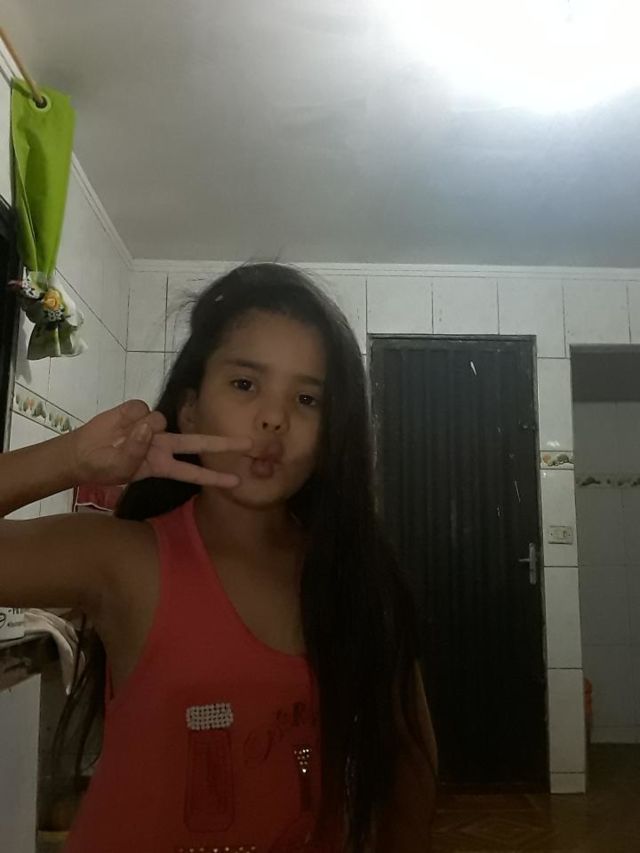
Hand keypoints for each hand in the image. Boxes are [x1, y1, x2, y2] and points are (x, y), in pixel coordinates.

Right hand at [67, 399, 250, 487]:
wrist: (81, 453)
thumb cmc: (104, 466)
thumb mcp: (120, 468)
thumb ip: (136, 450)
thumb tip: (149, 425)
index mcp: (162, 464)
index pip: (193, 472)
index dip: (214, 476)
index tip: (237, 482)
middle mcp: (164, 444)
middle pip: (198, 441)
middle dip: (223, 443)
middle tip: (250, 444)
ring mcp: (152, 426)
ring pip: (160, 420)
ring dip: (141, 429)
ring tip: (119, 439)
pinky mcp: (137, 410)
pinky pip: (140, 408)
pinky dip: (127, 416)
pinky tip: (117, 424)